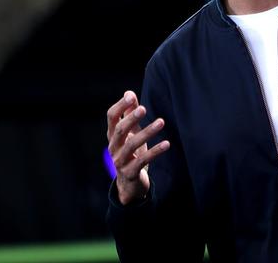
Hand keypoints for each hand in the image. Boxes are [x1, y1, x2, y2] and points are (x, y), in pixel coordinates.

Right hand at [106, 90, 170, 204]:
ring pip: (132, 145)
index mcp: (112, 135)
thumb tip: (129, 93)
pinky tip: (167, 143)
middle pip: (120, 130)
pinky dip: (155, 151)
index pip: (111, 117)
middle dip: (131, 118)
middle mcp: (113, 147)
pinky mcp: (130, 172)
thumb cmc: (131, 153)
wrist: (129, 184)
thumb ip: (129, 114)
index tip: (131, 96)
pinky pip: (143, 161)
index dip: (120, 106)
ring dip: (147, 132)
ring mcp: (120, 160)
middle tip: (144, 108)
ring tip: (161, 122)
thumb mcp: (130, 133)